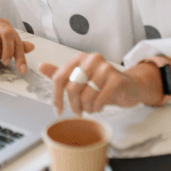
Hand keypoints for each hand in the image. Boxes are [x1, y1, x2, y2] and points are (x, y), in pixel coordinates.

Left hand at [39, 52, 161, 115]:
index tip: (58, 110)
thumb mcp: (80, 79)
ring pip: (85, 96)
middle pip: (71, 88)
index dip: (56, 96)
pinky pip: (99, 100)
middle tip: (78, 112)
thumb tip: (40, 66)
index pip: (59, 77)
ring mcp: (105, 68)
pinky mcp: (117, 79)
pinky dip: (97, 108)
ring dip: (87, 108)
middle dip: (73, 105)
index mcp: (80, 58)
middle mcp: (92, 59)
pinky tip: (99, 107)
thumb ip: (61, 74)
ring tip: (91, 108)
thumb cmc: (102, 84)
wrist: (130, 87)